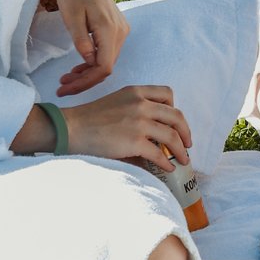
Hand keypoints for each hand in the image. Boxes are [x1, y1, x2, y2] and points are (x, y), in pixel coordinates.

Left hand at [50, 0, 129, 94]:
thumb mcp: (72, 16)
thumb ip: (81, 39)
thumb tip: (88, 62)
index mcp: (110, 28)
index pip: (104, 66)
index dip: (86, 82)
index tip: (64, 88)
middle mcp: (120, 31)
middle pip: (106, 67)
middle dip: (84, 81)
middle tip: (61, 87)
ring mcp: (121, 31)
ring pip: (107, 61)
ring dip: (88, 74)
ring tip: (66, 79)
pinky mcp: (117, 30)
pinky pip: (107, 53)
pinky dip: (92, 64)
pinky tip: (78, 68)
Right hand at [63, 85, 192, 168]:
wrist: (72, 128)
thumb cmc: (90, 118)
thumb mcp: (116, 102)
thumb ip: (136, 108)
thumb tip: (154, 130)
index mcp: (136, 91)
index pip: (167, 94)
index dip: (175, 108)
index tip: (175, 122)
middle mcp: (141, 103)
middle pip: (175, 116)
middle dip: (185, 132)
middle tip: (187, 143)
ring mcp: (139, 122)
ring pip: (171, 135)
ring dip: (181, 149)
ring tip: (183, 158)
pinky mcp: (134, 141)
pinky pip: (158, 153)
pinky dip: (166, 162)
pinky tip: (168, 167)